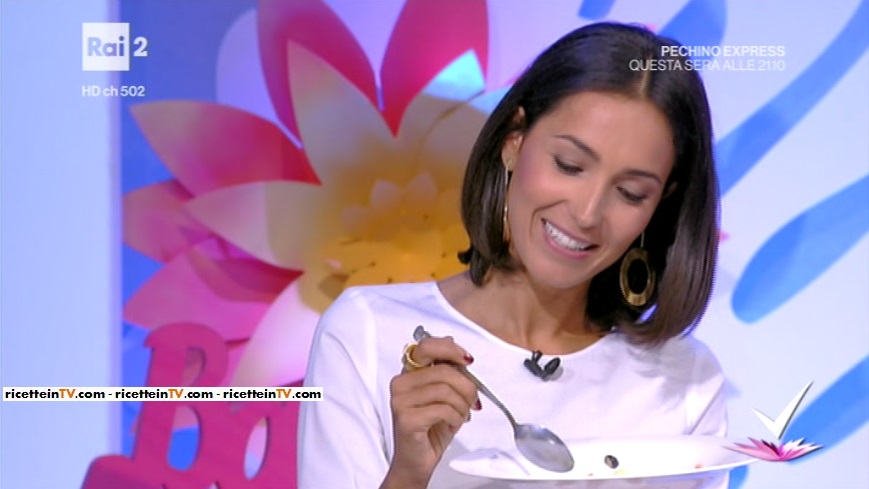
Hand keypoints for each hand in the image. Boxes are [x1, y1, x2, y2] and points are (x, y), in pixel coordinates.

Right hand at [381, 336, 479, 488]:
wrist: (417, 461)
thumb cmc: (431, 428)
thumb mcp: (444, 394)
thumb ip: (446, 369)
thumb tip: (452, 342)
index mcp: (408, 373)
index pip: (426, 346)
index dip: (451, 350)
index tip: (468, 360)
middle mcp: (400, 383)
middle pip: (443, 370)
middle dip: (466, 386)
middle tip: (473, 400)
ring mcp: (400, 401)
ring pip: (445, 390)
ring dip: (462, 405)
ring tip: (462, 415)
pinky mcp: (406, 419)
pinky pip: (443, 409)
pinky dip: (456, 417)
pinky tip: (454, 423)